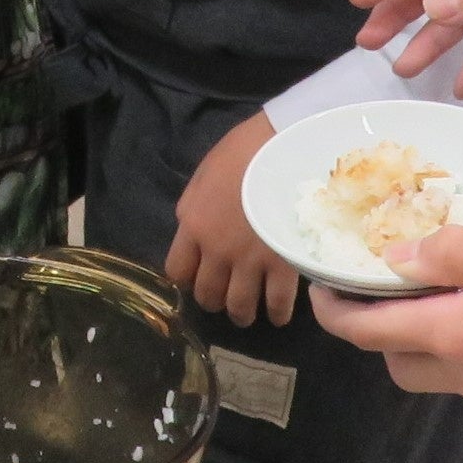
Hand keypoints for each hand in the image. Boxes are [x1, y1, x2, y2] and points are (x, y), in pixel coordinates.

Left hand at [163, 110, 300, 325]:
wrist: (285, 148)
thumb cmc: (244, 153)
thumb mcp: (204, 177)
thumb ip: (195, 208)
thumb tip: (192, 228)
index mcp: (193, 226)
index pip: (177, 271)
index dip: (186, 281)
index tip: (196, 280)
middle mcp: (216, 251)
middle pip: (207, 293)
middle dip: (214, 300)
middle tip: (224, 297)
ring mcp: (250, 261)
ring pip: (239, 306)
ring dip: (241, 314)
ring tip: (248, 314)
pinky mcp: (283, 265)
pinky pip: (276, 303)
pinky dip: (276, 314)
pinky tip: (277, 315)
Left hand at [307, 228, 462, 426]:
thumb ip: (452, 254)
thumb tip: (391, 259)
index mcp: (449, 336)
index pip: (364, 332)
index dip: (332, 308)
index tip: (323, 278)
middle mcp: (462, 375)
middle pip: (395, 360)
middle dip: (377, 326)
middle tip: (390, 278)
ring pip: (434, 371)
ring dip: (422, 335)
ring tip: (447, 285)